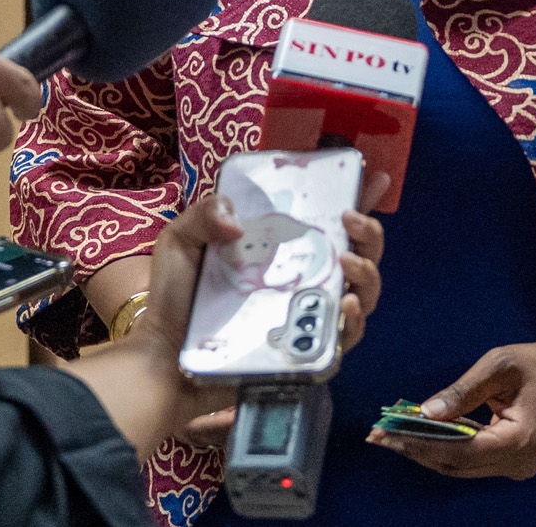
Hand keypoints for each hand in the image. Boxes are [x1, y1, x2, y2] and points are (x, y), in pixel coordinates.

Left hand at [121, 168, 389, 451]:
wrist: (164, 358)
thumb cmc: (175, 301)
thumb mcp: (181, 241)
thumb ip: (204, 214)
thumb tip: (237, 219)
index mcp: (280, 251)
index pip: (327, 221)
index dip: (357, 199)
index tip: (372, 178)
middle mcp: (302, 282)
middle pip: (359, 255)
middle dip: (369, 233)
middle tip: (351, 219)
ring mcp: (307, 317)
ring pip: (363, 294)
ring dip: (368, 273)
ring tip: (347, 261)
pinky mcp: (306, 352)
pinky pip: (345, 339)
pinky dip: (354, 320)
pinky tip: (346, 304)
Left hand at [372, 341, 535, 478]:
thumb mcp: (499, 365)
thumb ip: (463, 392)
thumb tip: (426, 412)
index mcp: (518, 441)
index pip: (459, 451)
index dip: (421, 444)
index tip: (389, 434)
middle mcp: (517, 464)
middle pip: (456, 465)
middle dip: (415, 449)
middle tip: (379, 435)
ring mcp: (516, 468)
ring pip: (461, 467)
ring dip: (426, 451)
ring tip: (392, 435)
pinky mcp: (512, 463)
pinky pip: (471, 461)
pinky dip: (445, 449)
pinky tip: (420, 435)